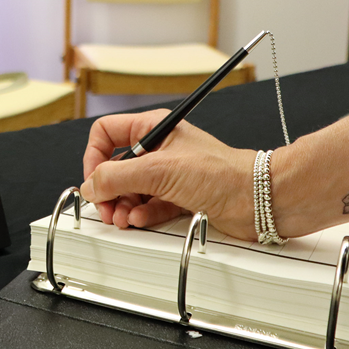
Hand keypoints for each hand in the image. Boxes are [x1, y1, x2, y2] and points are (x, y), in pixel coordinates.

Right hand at [79, 110, 257, 240]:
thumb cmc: (221, 173)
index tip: (94, 180)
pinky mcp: (178, 197)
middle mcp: (159, 149)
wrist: (257, 200)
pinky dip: (140, 214)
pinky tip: (140, 219)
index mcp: (153, 129)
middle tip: (106, 208)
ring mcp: (168, 174)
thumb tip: (91, 185)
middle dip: (108, 190)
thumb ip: (117, 177)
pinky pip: (147, 205)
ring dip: (122, 206)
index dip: (94, 157)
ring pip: (130, 190)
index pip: (106, 134)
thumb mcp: (158, 171)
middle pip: (115, 167)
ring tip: (123, 218)